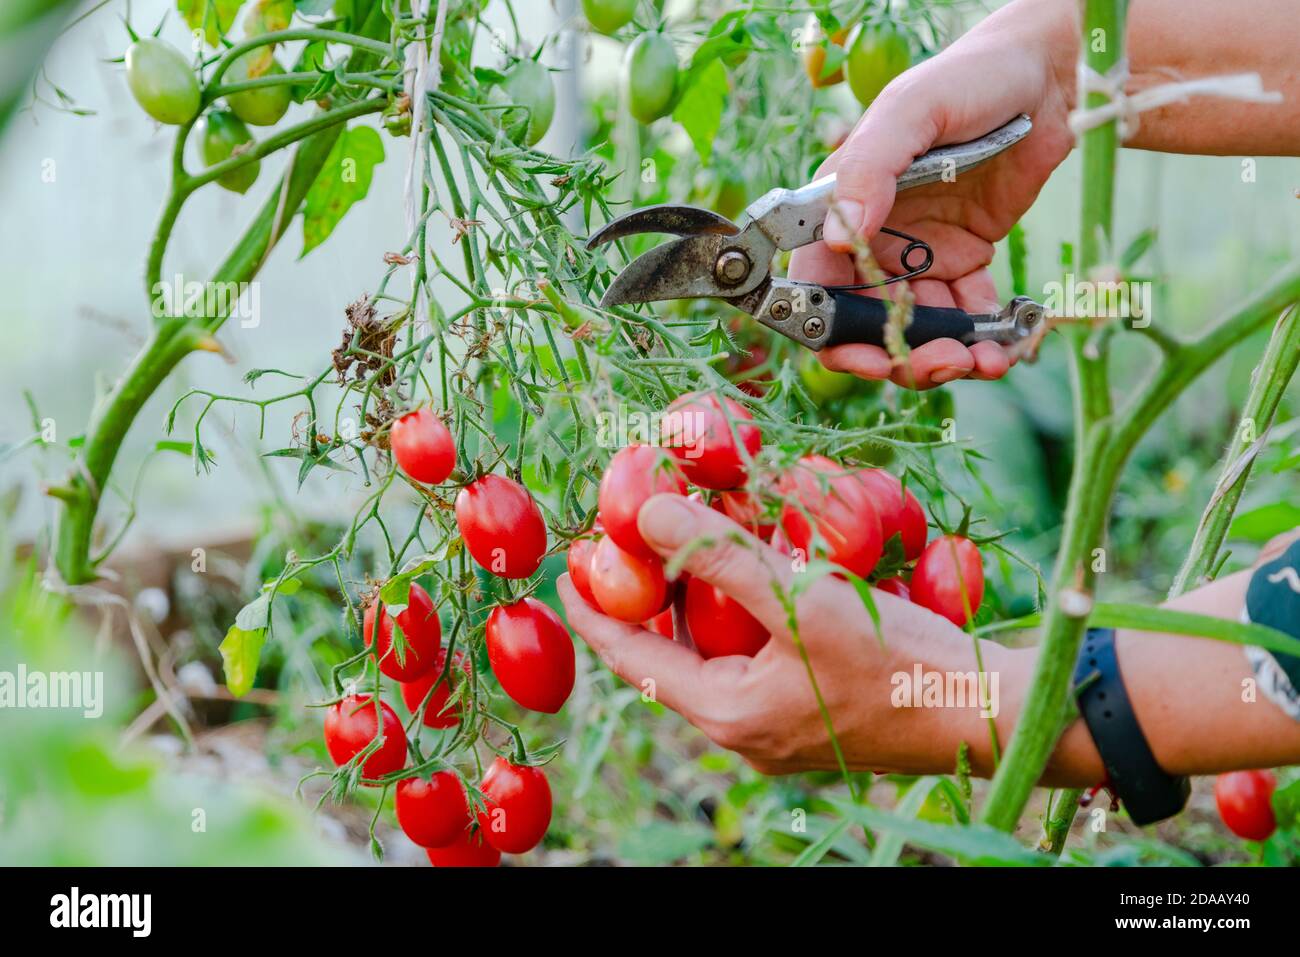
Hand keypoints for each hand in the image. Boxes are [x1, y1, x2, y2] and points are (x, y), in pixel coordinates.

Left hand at [558, 494, 1019, 775]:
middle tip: (633, 537)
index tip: (566, 567)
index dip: (593, 610)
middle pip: (670, 652)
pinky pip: (755, 653)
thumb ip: (719, 555)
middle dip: (650, 593)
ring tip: (688, 539)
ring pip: (715, 650)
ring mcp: (777, 720)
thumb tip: (644, 513)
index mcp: (724, 711)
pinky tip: (759, 564)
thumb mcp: (801, 599)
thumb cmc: (895, 661)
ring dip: (700, 596)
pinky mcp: (812, 706)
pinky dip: (744, 609)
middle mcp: (742, 725)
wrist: (985, 712)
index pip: (631, 656)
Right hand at [790, 0, 1077, 388]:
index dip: (834, 334)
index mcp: (844, 208)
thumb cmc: (969, 77)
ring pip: (918, 328)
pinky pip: (967, 314)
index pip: (819, 285)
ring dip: (947, 355)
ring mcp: (919, 255)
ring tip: (988, 361)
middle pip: (868, 323)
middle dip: (902, 356)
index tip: (871, 359)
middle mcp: (874, 240)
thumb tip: (841, 238)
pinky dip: (985, 339)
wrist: (1049, 74)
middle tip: (945, 364)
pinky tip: (1008, 346)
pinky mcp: (965, 260)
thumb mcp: (913, 110)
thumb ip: (871, 169)